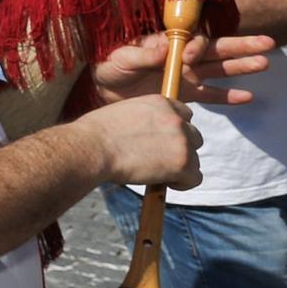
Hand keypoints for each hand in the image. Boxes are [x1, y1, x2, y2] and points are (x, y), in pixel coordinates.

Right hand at [80, 96, 201, 189]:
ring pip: (194, 159)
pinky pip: (195, 178)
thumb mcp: (123, 114)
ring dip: (179, 167)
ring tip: (156, 174)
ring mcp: (182, 140)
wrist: (91, 149)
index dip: (174, 130)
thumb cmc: (95, 135)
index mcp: (160, 102)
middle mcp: (176, 118)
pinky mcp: (183, 163)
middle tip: (159, 161)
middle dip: (180, 149)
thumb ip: (143, 120)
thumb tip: (148, 136)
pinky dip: (182, 184)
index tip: (162, 142)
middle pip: (194, 136)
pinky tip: (162, 183)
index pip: (184, 114)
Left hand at [90, 32, 274, 106]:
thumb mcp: (121, 56)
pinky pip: (210, 95)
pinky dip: (227, 96)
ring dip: (241, 67)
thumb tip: (165, 49)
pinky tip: (247, 97)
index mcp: (167, 42)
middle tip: (267, 43)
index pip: (193, 39)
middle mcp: (181, 56)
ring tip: (264, 63)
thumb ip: (144, 54)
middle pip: (216, 49)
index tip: (189, 55)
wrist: (101, 88)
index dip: (197, 45)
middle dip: (241, 46)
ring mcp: (185, 75)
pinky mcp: (184, 94)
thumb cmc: (108, 65)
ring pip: (219, 70)